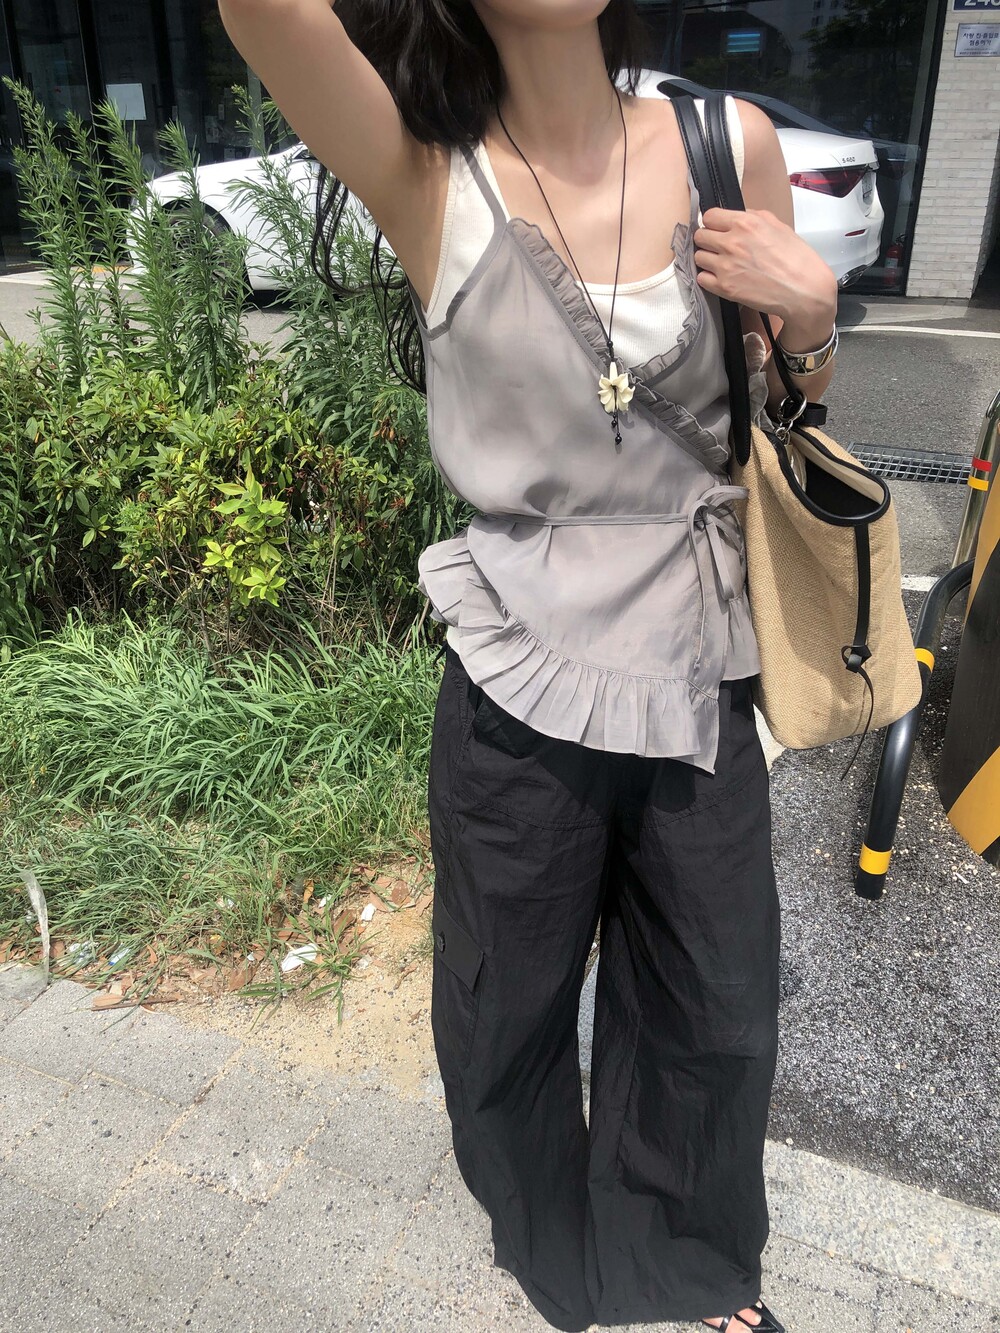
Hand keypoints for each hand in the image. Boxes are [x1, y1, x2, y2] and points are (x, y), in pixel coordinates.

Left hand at [692, 207, 837, 331]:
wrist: (804, 289)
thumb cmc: (797, 258)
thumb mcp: (778, 226)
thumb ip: (753, 217)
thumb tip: (736, 217)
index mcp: (745, 223)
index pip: (709, 216)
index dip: (713, 223)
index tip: (718, 229)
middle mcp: (731, 242)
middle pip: (700, 236)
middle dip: (708, 240)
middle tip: (719, 247)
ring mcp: (725, 266)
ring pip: (698, 257)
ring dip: (707, 259)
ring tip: (721, 263)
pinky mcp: (724, 287)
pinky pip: (701, 278)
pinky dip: (708, 278)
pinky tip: (721, 277)